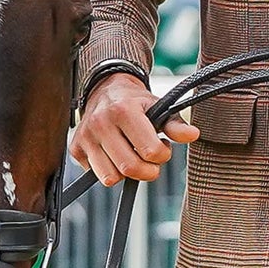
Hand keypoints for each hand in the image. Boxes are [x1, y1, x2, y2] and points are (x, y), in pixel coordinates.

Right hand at [70, 71, 198, 186]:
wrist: (105, 90)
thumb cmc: (135, 103)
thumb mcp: (159, 107)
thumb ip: (176, 124)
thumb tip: (193, 135)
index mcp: (124, 110)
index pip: (150, 152)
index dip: (162, 155)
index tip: (162, 147)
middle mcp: (101, 123)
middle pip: (130, 168)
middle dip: (147, 171)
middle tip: (151, 160)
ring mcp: (86, 137)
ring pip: (111, 177)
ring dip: (126, 174)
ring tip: (132, 156)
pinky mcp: (76, 148)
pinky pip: (97, 176)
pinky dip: (110, 171)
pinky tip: (115, 155)